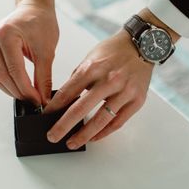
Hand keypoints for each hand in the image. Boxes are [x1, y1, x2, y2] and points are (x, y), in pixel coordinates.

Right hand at [0, 0, 58, 105]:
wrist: (34, 7)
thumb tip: (42, 99)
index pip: (15, 70)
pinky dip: (7, 82)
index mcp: (6, 33)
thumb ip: (43, 77)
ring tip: (28, 97)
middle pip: (3, 76)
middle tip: (34, 102)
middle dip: (19, 92)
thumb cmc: (42, 23)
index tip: (38, 101)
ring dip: (11, 90)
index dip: (27, 90)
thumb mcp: (47, 51)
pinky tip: (19, 88)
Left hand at [43, 30, 153, 148]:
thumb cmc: (115, 51)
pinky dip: (104, 132)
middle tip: (53, 136)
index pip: (67, 92)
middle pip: (81, 109)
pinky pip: (118, 122)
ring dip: (84, 135)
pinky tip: (94, 137)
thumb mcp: (90, 58)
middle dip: (63, 126)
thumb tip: (64, 99)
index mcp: (93, 68)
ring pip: (101, 120)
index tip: (46, 117)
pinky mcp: (137, 100)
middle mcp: (109, 80)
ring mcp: (124, 92)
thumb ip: (78, 78)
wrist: (142, 45)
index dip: (54, 107)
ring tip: (73, 142)